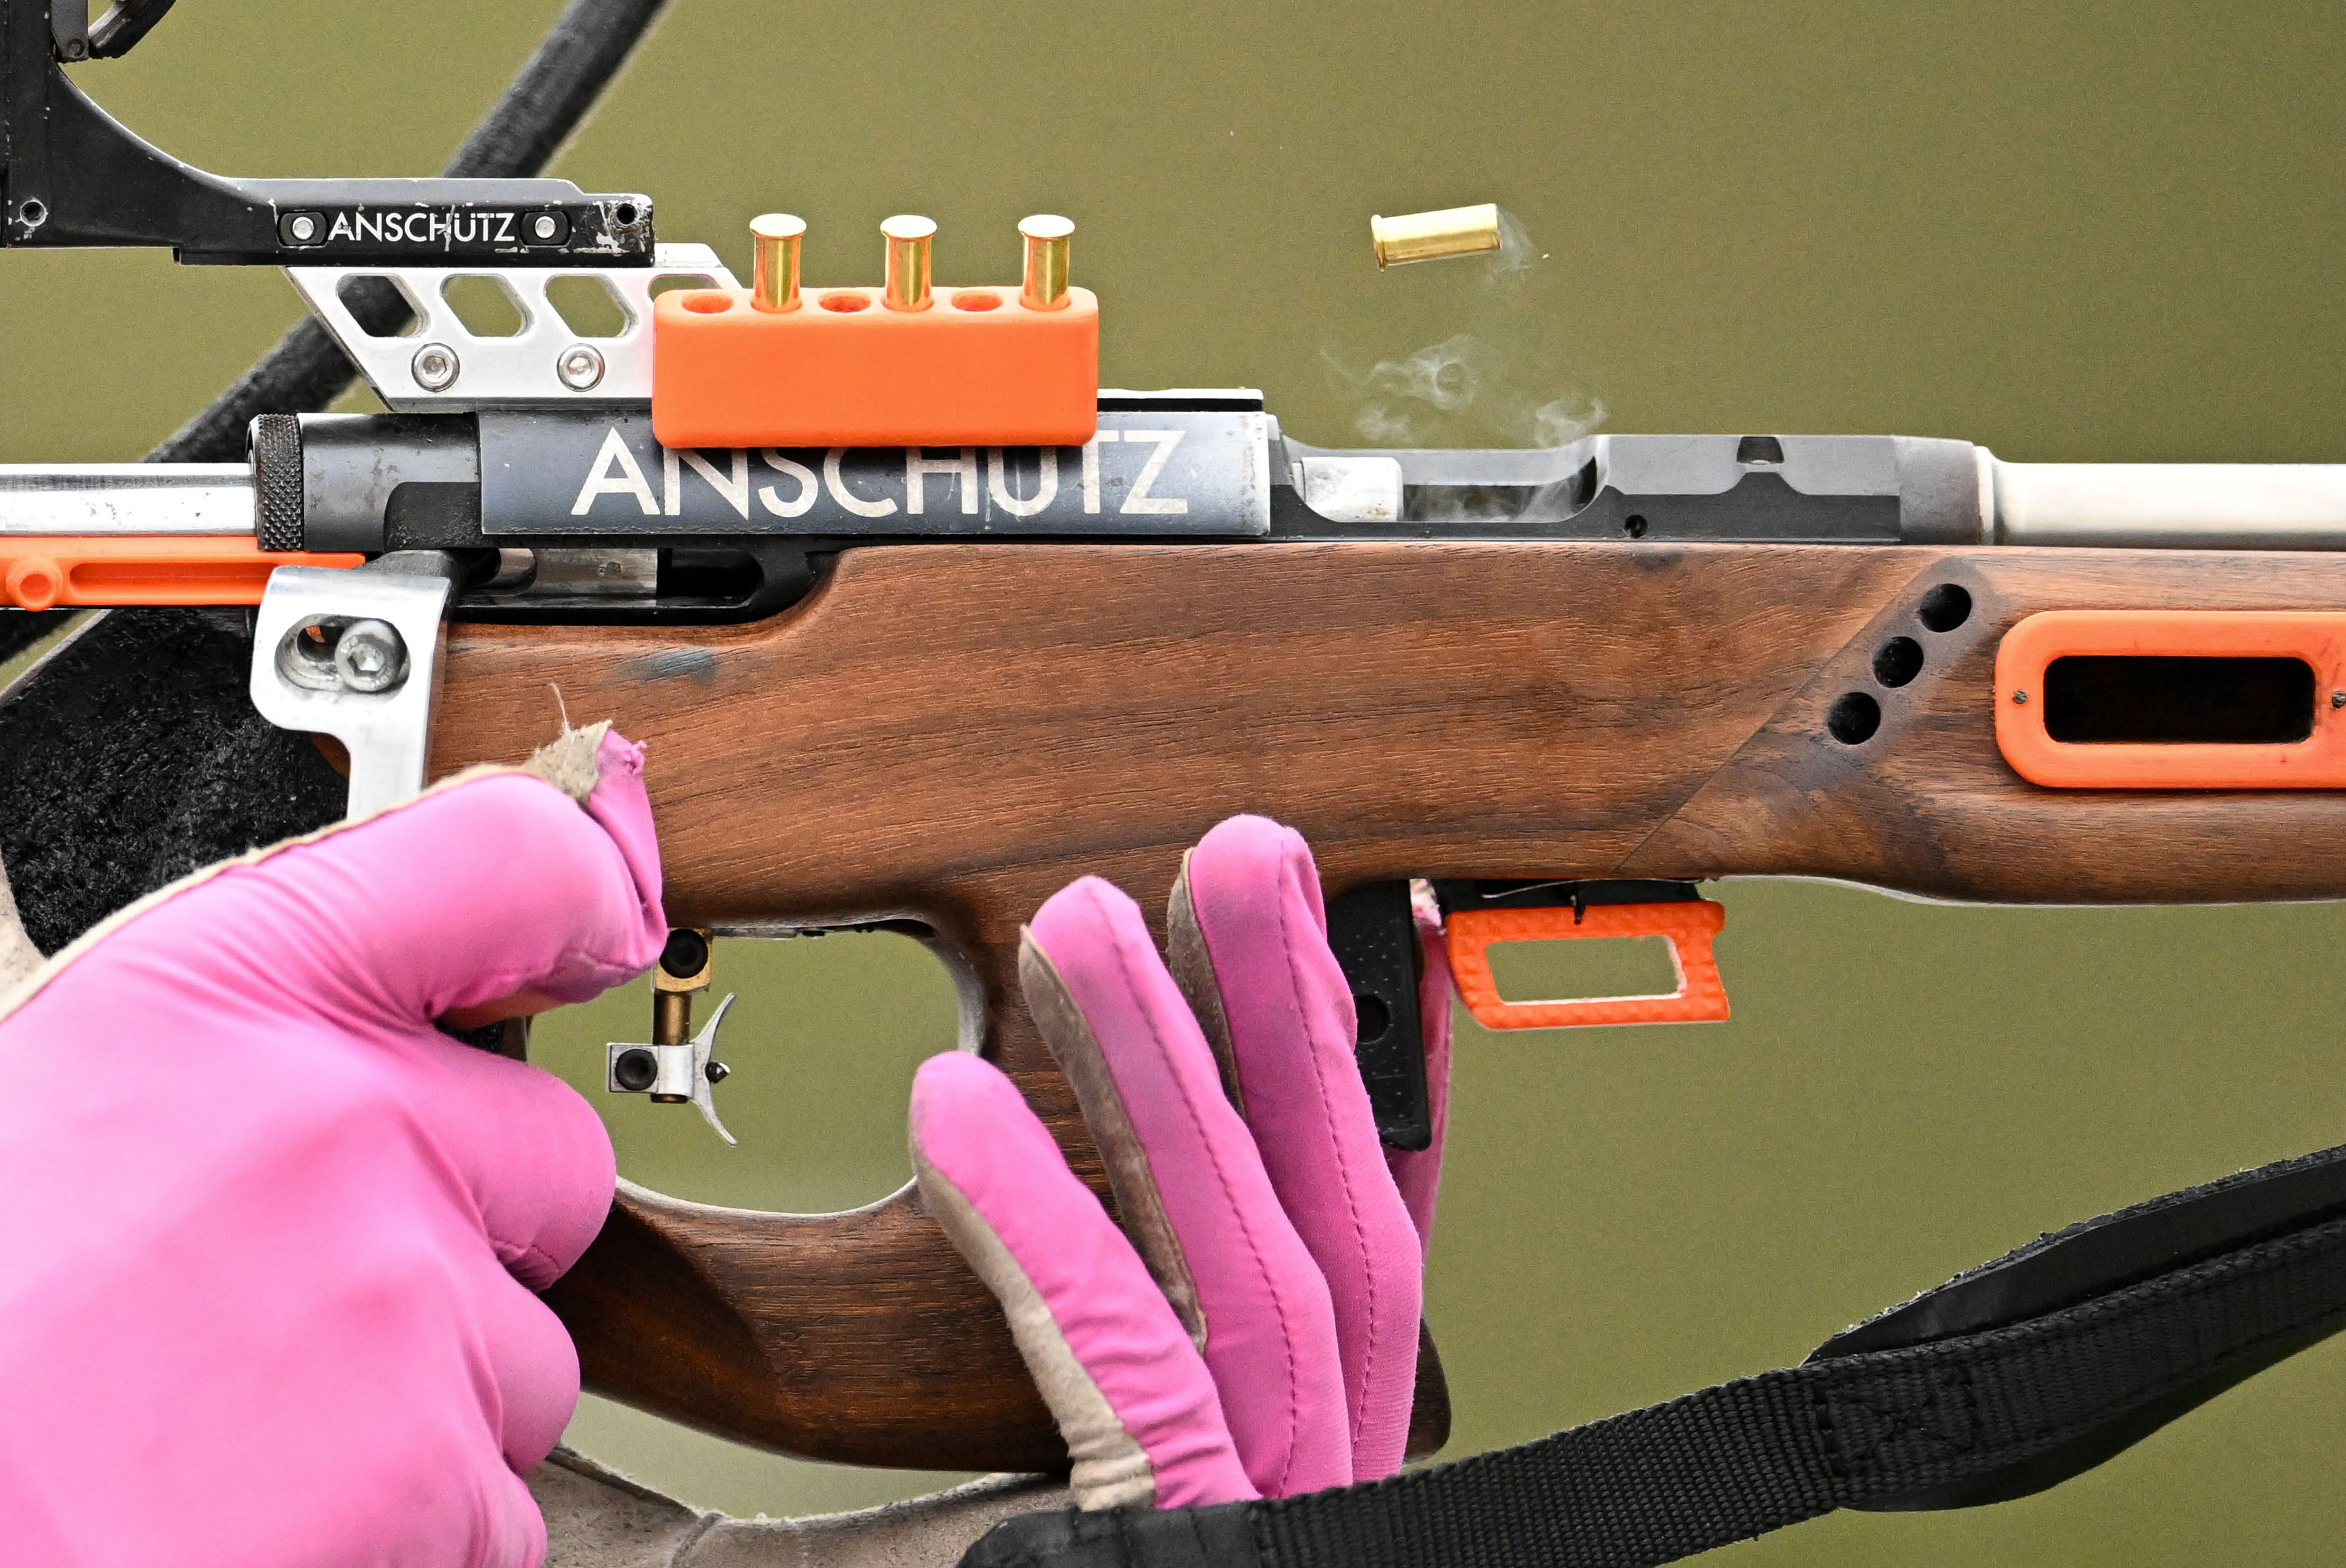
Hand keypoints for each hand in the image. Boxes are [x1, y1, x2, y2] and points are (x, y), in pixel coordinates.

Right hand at [0, 561, 672, 1567]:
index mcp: (221, 982)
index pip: (499, 858)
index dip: (562, 883)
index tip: (574, 916)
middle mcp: (342, 1129)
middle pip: (542, 1140)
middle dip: (449, 1205)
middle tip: (279, 1259)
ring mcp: (401, 1322)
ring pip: (524, 1342)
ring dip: (425, 1379)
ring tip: (240, 1398)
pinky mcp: (433, 1500)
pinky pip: (499, 1503)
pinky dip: (411, 1517)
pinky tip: (257, 1496)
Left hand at [535, 819, 1448, 1564]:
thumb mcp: (1060, 1539)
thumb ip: (1062, 1427)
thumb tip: (955, 1245)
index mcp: (1312, 1489)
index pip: (1365, 1246)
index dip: (1390, 1083)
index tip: (1376, 932)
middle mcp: (1329, 1502)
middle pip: (1318, 1220)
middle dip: (1287, 1022)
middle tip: (1238, 849)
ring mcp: (1287, 1536)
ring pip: (1244, 1270)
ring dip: (1160, 1082)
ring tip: (1080, 924)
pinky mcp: (1203, 1559)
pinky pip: (1128, 1381)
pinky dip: (1047, 1233)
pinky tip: (958, 1109)